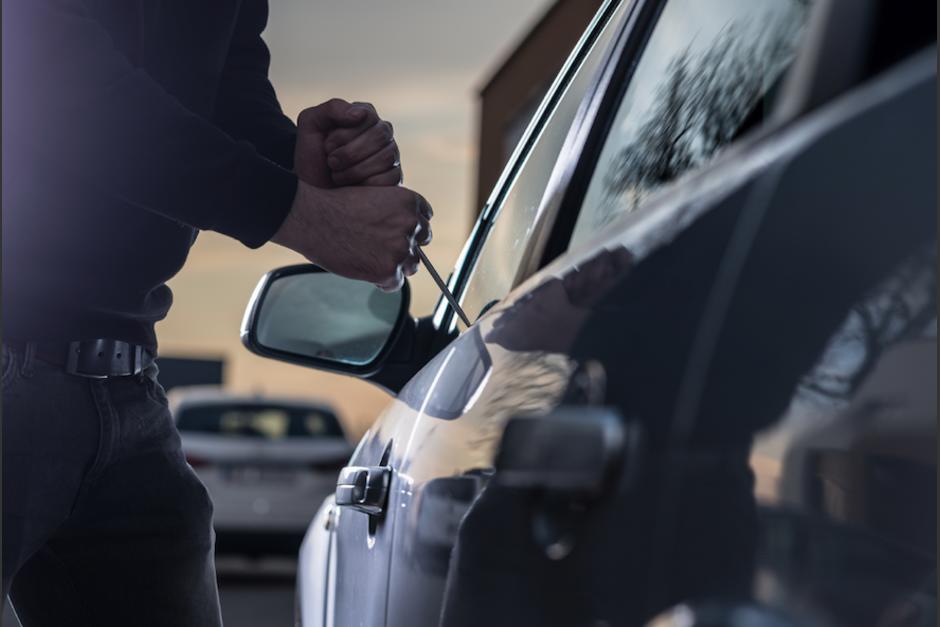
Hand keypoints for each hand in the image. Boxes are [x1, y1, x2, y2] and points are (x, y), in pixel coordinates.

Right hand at [272, 180, 431, 290]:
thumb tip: (404, 235)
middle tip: (381, 251)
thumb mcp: (373, 196)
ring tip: (371, 261)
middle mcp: (410, 225)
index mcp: (409, 203)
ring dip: (395, 266)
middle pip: (420, 246)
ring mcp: (401, 249)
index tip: (398, 235)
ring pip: (411, 266)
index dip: (410, 230)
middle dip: (404, 249)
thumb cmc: (334, 206)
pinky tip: (367, 272)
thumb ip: (394, 213)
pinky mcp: (388, 270)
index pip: (424, 221)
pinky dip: (383, 282)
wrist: (313, 218)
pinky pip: (396, 284)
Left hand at [294, 99, 401, 187]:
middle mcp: (382, 133)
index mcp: (365, 116)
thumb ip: (333, 109)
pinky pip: (389, 178)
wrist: (314, 193)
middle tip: (331, 162)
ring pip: (386, 157)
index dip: (343, 134)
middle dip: (349, 154)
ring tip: (338, 175)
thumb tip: (360, 113)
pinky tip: (352, 187)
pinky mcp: (394, 177)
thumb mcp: (311, 124)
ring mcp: (391, 155)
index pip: (367, 117)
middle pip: (379, 136)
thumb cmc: (313, 157)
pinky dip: (365, 184)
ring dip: (354, 171)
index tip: (326, 146)